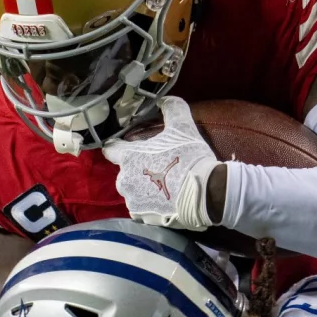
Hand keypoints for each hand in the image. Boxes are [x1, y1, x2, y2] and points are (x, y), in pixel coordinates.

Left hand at [102, 96, 219, 228]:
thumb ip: (172, 108)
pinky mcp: (143, 218)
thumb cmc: (190, 158)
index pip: (110, 149)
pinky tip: (166, 201)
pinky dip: (151, 205)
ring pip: (133, 192)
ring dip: (144, 188)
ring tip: (165, 186)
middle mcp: (124, 181)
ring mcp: (132, 202)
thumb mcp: (184, 127)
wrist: (207, 194)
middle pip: (125, 172)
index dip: (118, 146)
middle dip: (137, 169)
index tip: (127, 146)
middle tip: (158, 167)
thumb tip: (164, 98)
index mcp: (129, 158)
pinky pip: (142, 209)